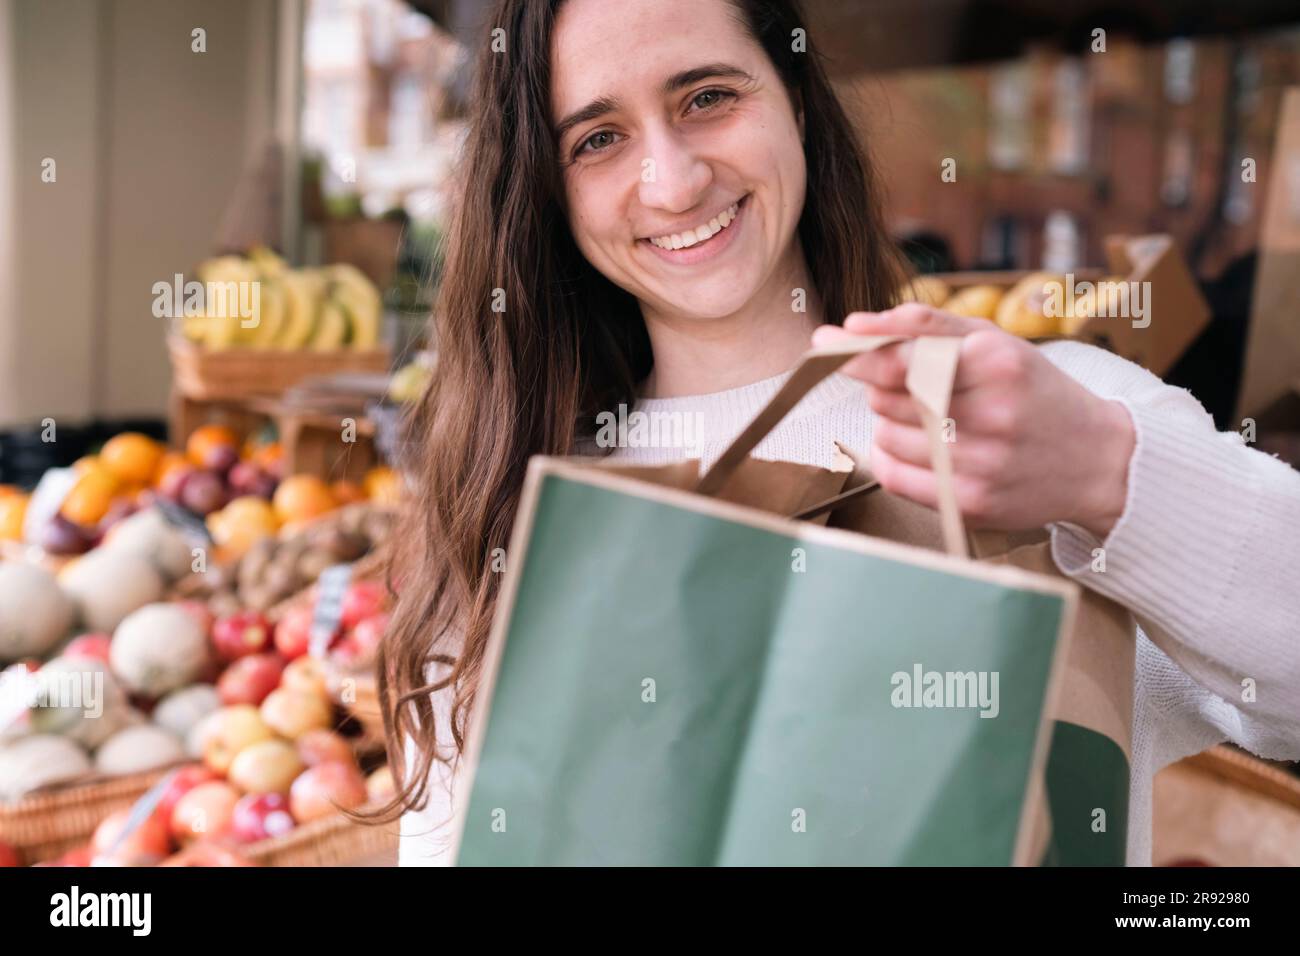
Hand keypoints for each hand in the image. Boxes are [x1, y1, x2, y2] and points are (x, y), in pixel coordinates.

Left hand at [812, 305, 1135, 538]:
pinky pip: (894, 475)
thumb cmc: (1034, 392)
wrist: (1097, 460)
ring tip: (938, 421)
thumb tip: (855, 324)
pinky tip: (924, 450)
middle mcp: (991, 413)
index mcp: (996, 363)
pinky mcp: (971, 503)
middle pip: (887, 395)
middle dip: (886, 386)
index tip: (824, 341)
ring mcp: (981, 463)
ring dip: (894, 423)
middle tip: (921, 387)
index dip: (854, 352)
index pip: (901, 358)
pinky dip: (893, 458)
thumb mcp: (994, 343)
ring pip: (886, 434)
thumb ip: (924, 326)